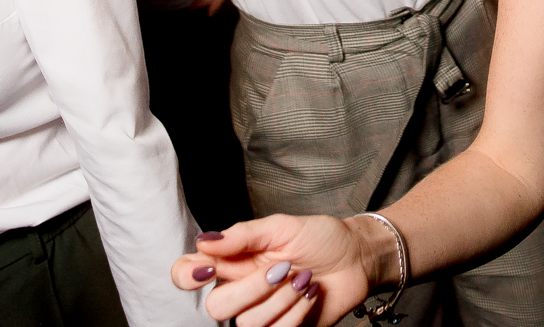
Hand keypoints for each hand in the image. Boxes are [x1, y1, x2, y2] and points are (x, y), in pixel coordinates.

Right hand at [171, 215, 372, 324]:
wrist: (356, 258)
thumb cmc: (319, 238)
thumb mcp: (281, 226)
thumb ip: (243, 235)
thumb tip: (204, 241)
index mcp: (233, 261)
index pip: (188, 273)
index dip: (187, 275)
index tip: (209, 268)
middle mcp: (241, 289)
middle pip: (216, 307)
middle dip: (250, 289)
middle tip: (281, 270)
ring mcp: (262, 312)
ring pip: (247, 323)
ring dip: (281, 299)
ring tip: (303, 278)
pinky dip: (296, 312)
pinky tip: (310, 293)